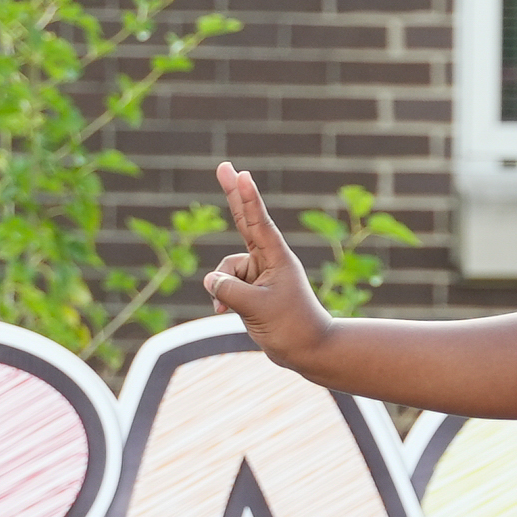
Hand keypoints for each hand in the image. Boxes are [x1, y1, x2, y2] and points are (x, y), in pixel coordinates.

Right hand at [204, 163, 327, 360]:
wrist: (307, 350)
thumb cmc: (290, 326)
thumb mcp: (255, 308)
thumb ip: (227, 290)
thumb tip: (209, 280)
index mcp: (277, 257)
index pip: (258, 222)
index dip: (247, 197)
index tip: (240, 173)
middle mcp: (267, 259)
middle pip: (245, 220)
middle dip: (233, 194)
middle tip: (224, 166)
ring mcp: (258, 273)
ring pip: (225, 270)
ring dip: (222, 290)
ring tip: (234, 310)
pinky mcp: (250, 288)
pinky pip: (224, 286)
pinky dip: (221, 299)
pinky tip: (226, 314)